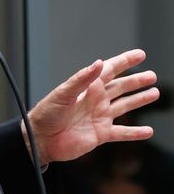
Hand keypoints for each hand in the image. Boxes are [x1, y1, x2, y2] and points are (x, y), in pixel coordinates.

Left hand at [24, 49, 158, 165]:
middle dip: (136, 81)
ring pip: (125, 106)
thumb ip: (82, 79)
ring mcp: (99, 117)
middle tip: (152, 75)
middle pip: (121, 87)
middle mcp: (96, 100)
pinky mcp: (100, 135)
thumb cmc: (46, 114)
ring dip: (139, 100)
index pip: (110, 70)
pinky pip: (121, 133)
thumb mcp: (63, 93)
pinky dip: (135, 133)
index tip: (140, 54)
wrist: (40, 139)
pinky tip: (148, 131)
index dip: (125, 61)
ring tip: (154, 94)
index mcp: (88, 87)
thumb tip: (99, 63)